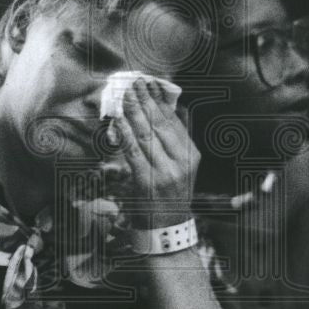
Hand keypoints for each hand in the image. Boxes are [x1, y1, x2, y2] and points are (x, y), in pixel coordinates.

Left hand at [112, 78, 198, 228]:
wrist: (168, 226)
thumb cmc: (172, 192)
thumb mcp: (184, 165)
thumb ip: (180, 137)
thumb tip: (175, 106)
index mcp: (191, 154)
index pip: (173, 121)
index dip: (159, 100)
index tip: (148, 83)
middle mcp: (181, 161)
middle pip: (159, 124)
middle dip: (144, 100)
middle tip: (133, 82)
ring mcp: (165, 172)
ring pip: (146, 134)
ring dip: (133, 112)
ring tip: (124, 94)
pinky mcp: (147, 181)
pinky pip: (133, 152)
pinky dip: (124, 133)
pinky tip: (118, 120)